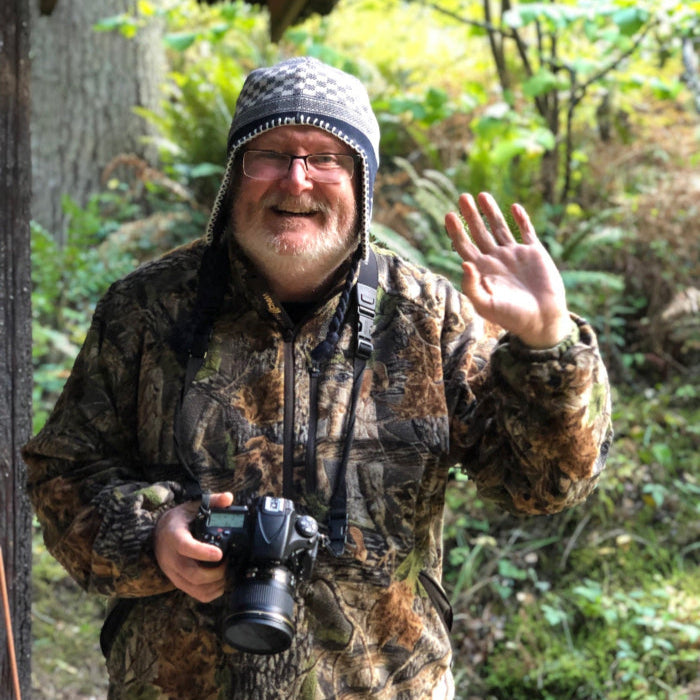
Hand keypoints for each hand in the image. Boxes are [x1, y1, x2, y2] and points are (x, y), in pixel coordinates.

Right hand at [154, 491, 233, 602]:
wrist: (158, 534)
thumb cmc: (180, 520)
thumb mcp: (193, 506)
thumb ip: (212, 501)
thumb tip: (229, 498)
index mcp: (173, 535)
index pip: (185, 546)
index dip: (202, 552)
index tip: (219, 553)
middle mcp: (171, 557)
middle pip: (191, 573)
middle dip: (215, 573)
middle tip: (229, 563)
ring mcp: (172, 572)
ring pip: (194, 587)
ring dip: (214, 584)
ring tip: (228, 573)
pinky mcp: (177, 582)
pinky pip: (194, 593)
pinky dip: (210, 592)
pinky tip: (221, 582)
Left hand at [445, 192, 570, 347]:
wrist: (541, 320)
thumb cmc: (511, 317)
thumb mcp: (486, 305)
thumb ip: (471, 286)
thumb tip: (463, 263)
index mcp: (482, 271)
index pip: (464, 246)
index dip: (456, 231)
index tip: (449, 215)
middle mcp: (495, 259)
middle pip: (479, 232)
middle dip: (470, 215)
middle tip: (462, 196)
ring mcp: (514, 255)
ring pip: (500, 228)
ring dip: (491, 212)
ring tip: (481, 195)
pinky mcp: (534, 253)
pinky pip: (526, 232)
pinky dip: (521, 219)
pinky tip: (514, 207)